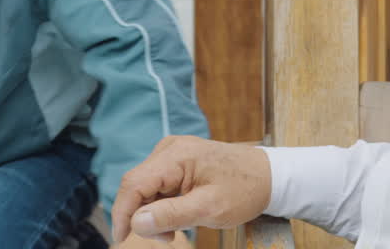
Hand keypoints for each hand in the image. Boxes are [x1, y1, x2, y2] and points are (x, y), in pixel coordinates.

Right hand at [111, 136, 271, 242]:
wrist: (268, 175)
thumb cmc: (243, 190)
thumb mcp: (209, 209)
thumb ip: (171, 215)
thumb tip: (136, 222)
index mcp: (176, 156)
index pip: (133, 183)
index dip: (122, 212)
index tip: (121, 238)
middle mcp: (169, 149)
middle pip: (137, 185)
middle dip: (142, 216)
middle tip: (166, 239)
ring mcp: (172, 153)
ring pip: (146, 187)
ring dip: (153, 213)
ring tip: (175, 231)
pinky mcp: (177, 161)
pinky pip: (158, 184)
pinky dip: (162, 205)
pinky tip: (178, 217)